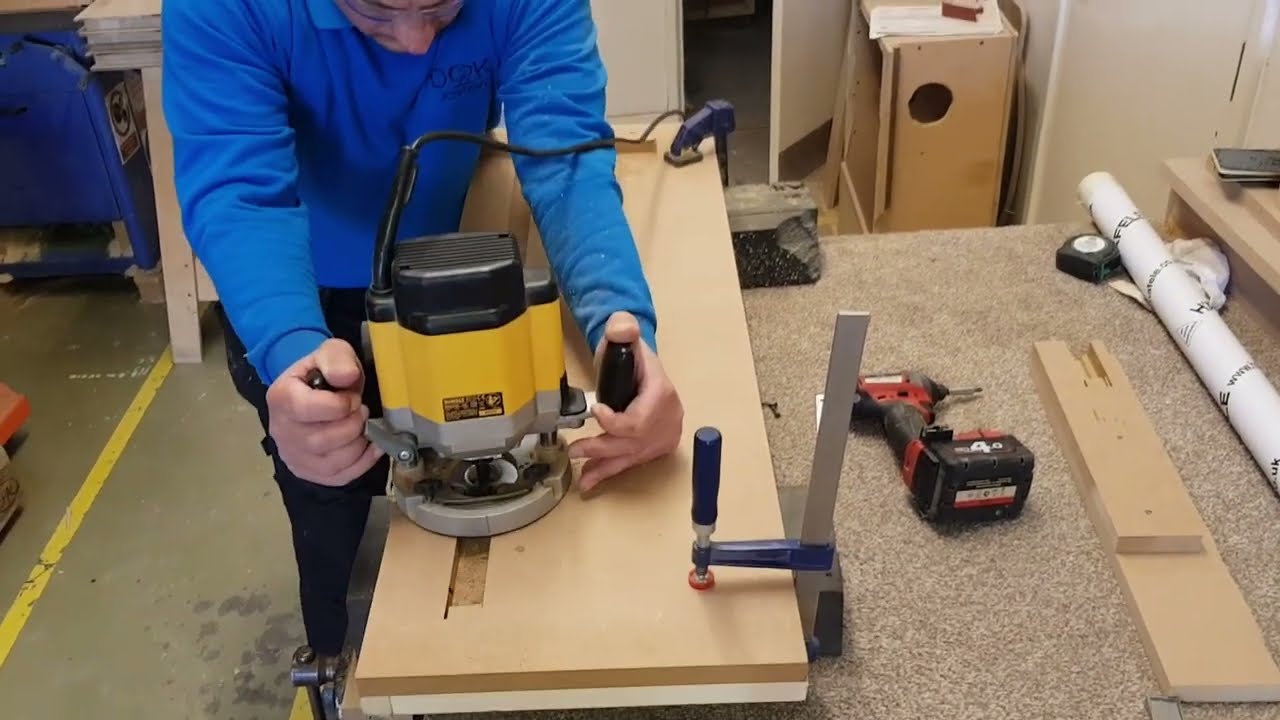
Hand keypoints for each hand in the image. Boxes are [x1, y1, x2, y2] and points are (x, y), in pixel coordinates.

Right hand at [265, 338, 382, 485]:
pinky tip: (371, 444)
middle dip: (353, 424)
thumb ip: (337, 359)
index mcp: (281, 397)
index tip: (353, 397)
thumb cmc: (324, 373)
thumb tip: (346, 376)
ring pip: (332, 462)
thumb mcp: (330, 353)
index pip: (307, 409)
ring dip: (359, 443)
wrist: (316, 392)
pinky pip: (341, 476)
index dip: (340, 405)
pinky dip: (364, 462)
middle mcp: (281, 430)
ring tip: (362, 425)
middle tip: (361, 411)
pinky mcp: (310, 472)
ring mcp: (294, 455)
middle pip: (321, 440)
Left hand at [569, 312, 683, 492]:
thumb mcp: (624, 336)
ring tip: (581, 477)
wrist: (639, 365)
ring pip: (632, 456)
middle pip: (634, 442)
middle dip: (602, 447)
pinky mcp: (657, 447)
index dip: (616, 421)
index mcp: (662, 393)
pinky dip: (611, 471)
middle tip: (575, 449)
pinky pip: (633, 462)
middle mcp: (668, 418)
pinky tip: (592, 480)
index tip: (595, 410)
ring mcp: (664, 435)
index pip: (640, 419)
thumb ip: (622, 329)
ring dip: (604, 466)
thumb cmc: (628, 354)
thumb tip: (622, 328)